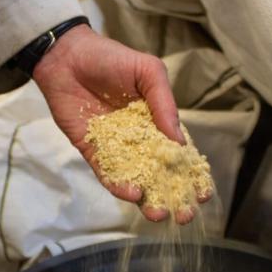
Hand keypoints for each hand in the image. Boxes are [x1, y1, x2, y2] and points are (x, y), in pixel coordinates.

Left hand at [33, 25, 208, 223]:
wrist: (68, 57)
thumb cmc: (111, 58)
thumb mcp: (148, 73)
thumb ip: (165, 106)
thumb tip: (179, 143)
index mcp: (158, 121)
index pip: (179, 154)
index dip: (192, 175)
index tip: (203, 194)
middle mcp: (139, 139)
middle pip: (159, 174)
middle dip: (173, 197)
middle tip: (184, 215)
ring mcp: (116, 148)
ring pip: (135, 180)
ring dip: (147, 199)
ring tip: (158, 214)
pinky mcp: (92, 151)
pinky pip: (107, 174)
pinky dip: (119, 186)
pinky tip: (132, 194)